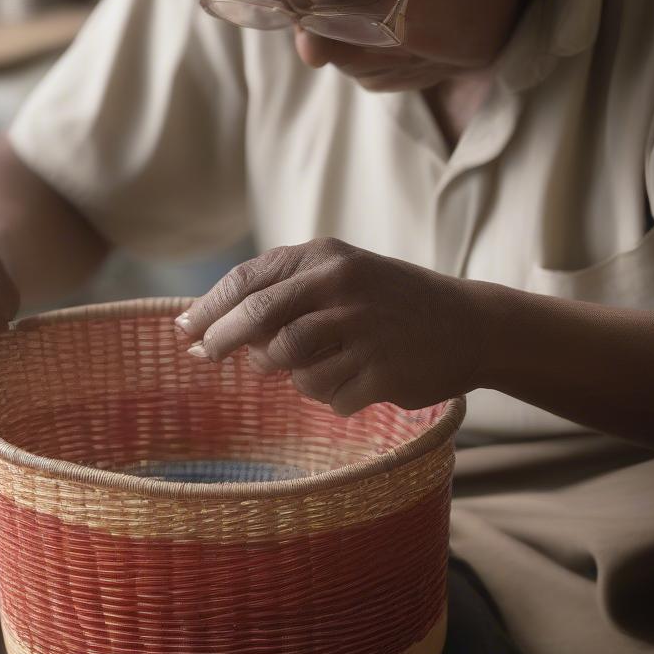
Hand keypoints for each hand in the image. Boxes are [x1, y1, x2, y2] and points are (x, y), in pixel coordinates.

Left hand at [175, 238, 486, 414]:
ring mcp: (363, 330)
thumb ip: (284, 294)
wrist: (470, 325)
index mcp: (326, 257)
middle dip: (221, 342)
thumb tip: (214, 329)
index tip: (183, 330)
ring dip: (289, 374)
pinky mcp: (381, 371)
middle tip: (204, 358)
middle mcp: (341, 287)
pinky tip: (357, 381)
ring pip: (289, 365)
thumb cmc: (389, 301)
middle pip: (257, 320)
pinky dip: (331, 396)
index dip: (208, 309)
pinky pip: (327, 397)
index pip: (248, 281)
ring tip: (318, 366)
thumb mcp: (341, 276)